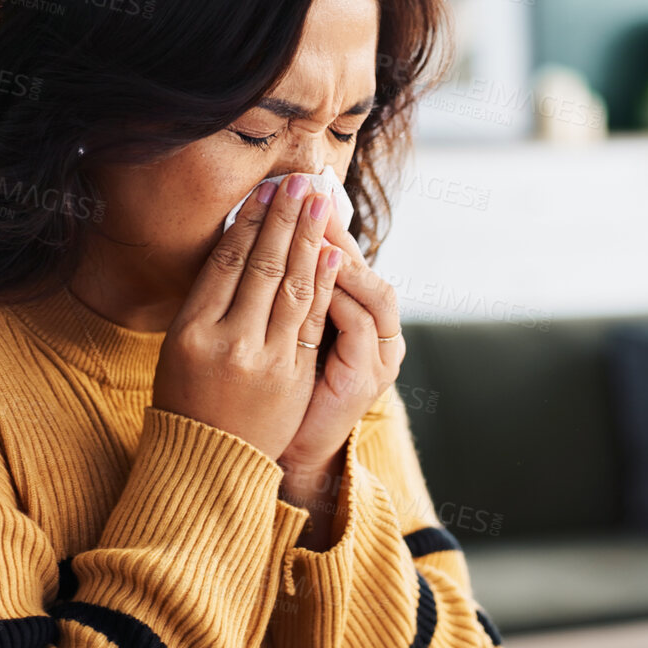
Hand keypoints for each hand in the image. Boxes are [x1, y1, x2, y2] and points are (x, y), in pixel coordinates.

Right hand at [152, 174, 345, 461]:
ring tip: (320, 204)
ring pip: (291, 287)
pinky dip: (324, 283)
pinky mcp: (292, 376)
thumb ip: (206, 303)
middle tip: (300, 182)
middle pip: (261, 265)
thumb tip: (236, 245)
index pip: (225, 261)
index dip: (249, 222)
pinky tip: (332, 254)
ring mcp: (262, 359)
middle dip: (284, 219)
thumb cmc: (189, 398)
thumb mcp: (180, 348)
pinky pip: (311, 320)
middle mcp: (225, 340)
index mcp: (190, 329)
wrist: (209, 461)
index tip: (267, 192)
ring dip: (309, 240)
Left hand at [277, 211, 403, 474]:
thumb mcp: (290, 341)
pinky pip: (357, 324)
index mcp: (361, 323)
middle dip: (330, 228)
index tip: (298, 191)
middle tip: (307, 189)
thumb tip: (270, 240)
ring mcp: (377, 357)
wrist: (284, 457)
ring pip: (367, 290)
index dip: (323, 227)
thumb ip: (293, 298)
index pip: (344, 262)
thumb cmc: (278, 399)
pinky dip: (340, 293)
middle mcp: (378, 336)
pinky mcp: (364, 379)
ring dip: (338, 252)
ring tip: (313, 217)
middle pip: (358, 268)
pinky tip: (322, 265)